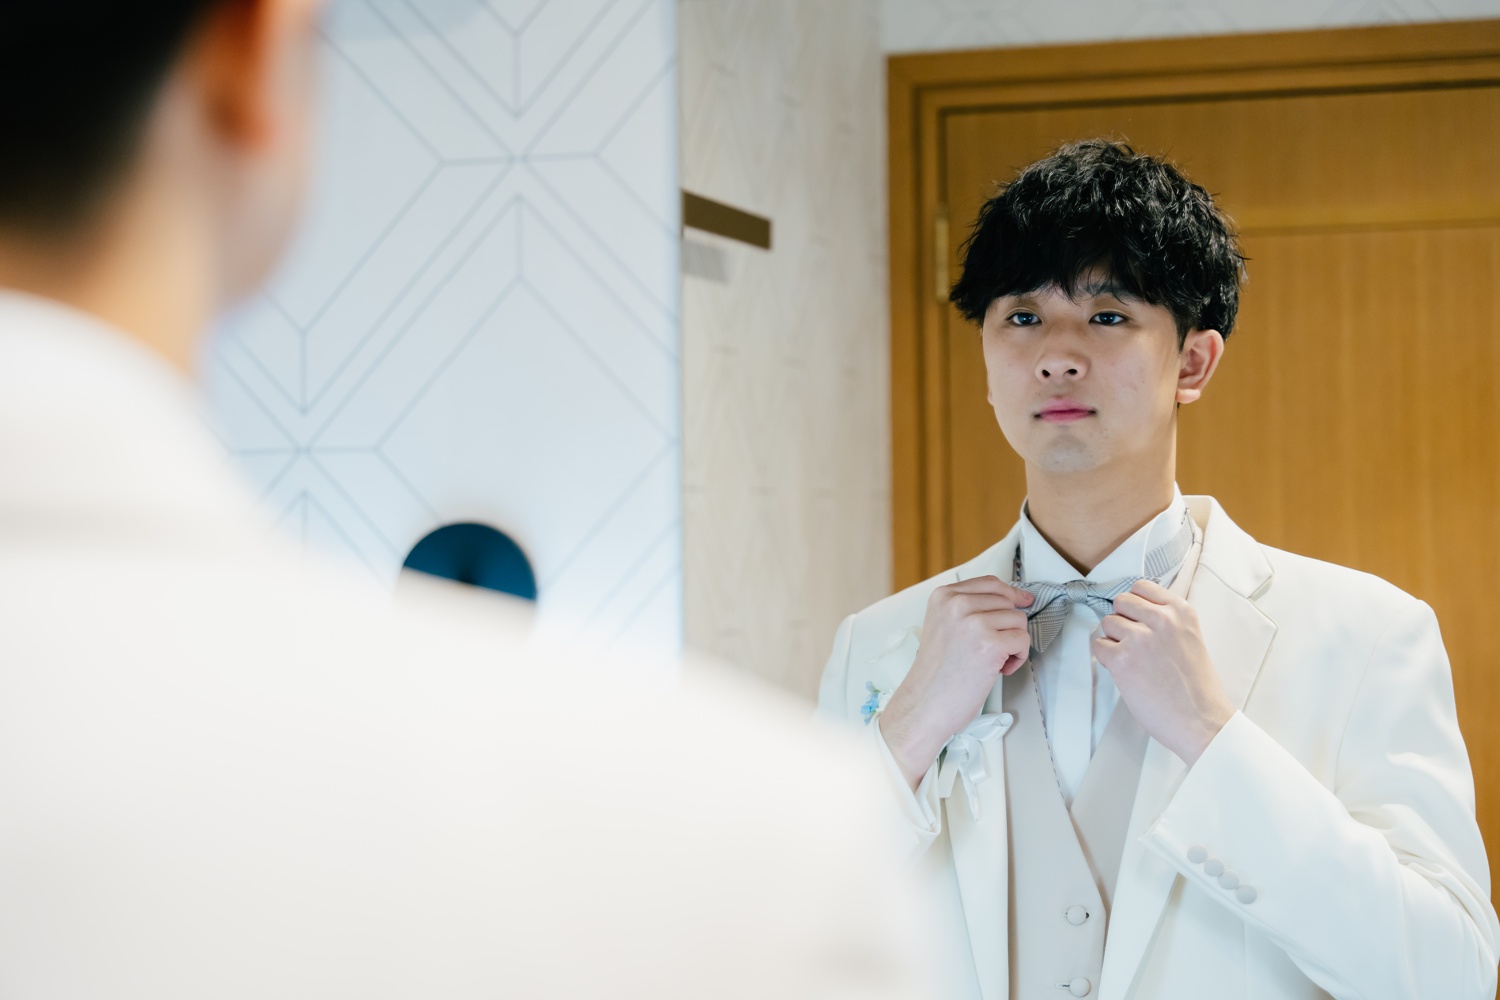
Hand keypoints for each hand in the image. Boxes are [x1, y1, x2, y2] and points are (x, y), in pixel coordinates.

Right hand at [880, 577, 1032, 789]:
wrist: (925, 704)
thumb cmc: (936, 674)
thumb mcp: (944, 626)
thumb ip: (969, 609)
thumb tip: (1012, 601)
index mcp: (943, 596)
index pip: (990, 583)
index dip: (1011, 592)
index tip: (1023, 600)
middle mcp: (957, 604)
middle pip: (1008, 602)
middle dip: (1008, 627)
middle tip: (991, 650)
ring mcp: (973, 622)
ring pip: (1019, 620)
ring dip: (1013, 644)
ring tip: (991, 661)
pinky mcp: (990, 644)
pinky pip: (1023, 641)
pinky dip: (1017, 658)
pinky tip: (998, 669)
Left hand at [1094, 580, 1233, 765]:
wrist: (1201, 721)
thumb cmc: (1197, 688)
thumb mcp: (1190, 638)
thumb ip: (1168, 621)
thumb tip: (1137, 613)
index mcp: (1181, 611)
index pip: (1141, 587)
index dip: (1134, 604)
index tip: (1137, 617)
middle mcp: (1161, 619)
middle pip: (1121, 602)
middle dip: (1123, 621)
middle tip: (1133, 643)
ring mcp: (1140, 637)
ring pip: (1107, 623)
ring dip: (1114, 641)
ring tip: (1134, 661)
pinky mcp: (1122, 659)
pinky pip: (1098, 646)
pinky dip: (1106, 659)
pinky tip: (1125, 672)